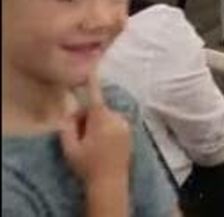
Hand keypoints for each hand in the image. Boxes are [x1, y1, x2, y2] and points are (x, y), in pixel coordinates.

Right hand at [58, 73, 132, 194]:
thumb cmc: (87, 165)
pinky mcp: (131, 131)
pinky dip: (106, 130)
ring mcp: (126, 125)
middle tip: (79, 137)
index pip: (95, 97)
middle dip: (86, 118)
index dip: (93, 82)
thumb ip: (68, 127)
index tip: (93, 66)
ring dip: (97, 124)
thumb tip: (70, 112)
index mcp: (102, 121)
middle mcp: (117, 119)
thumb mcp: (70, 148)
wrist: (110, 181)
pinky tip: (103, 145)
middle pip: (97, 110)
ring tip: (92, 144)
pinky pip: (114, 124)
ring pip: (106, 117)